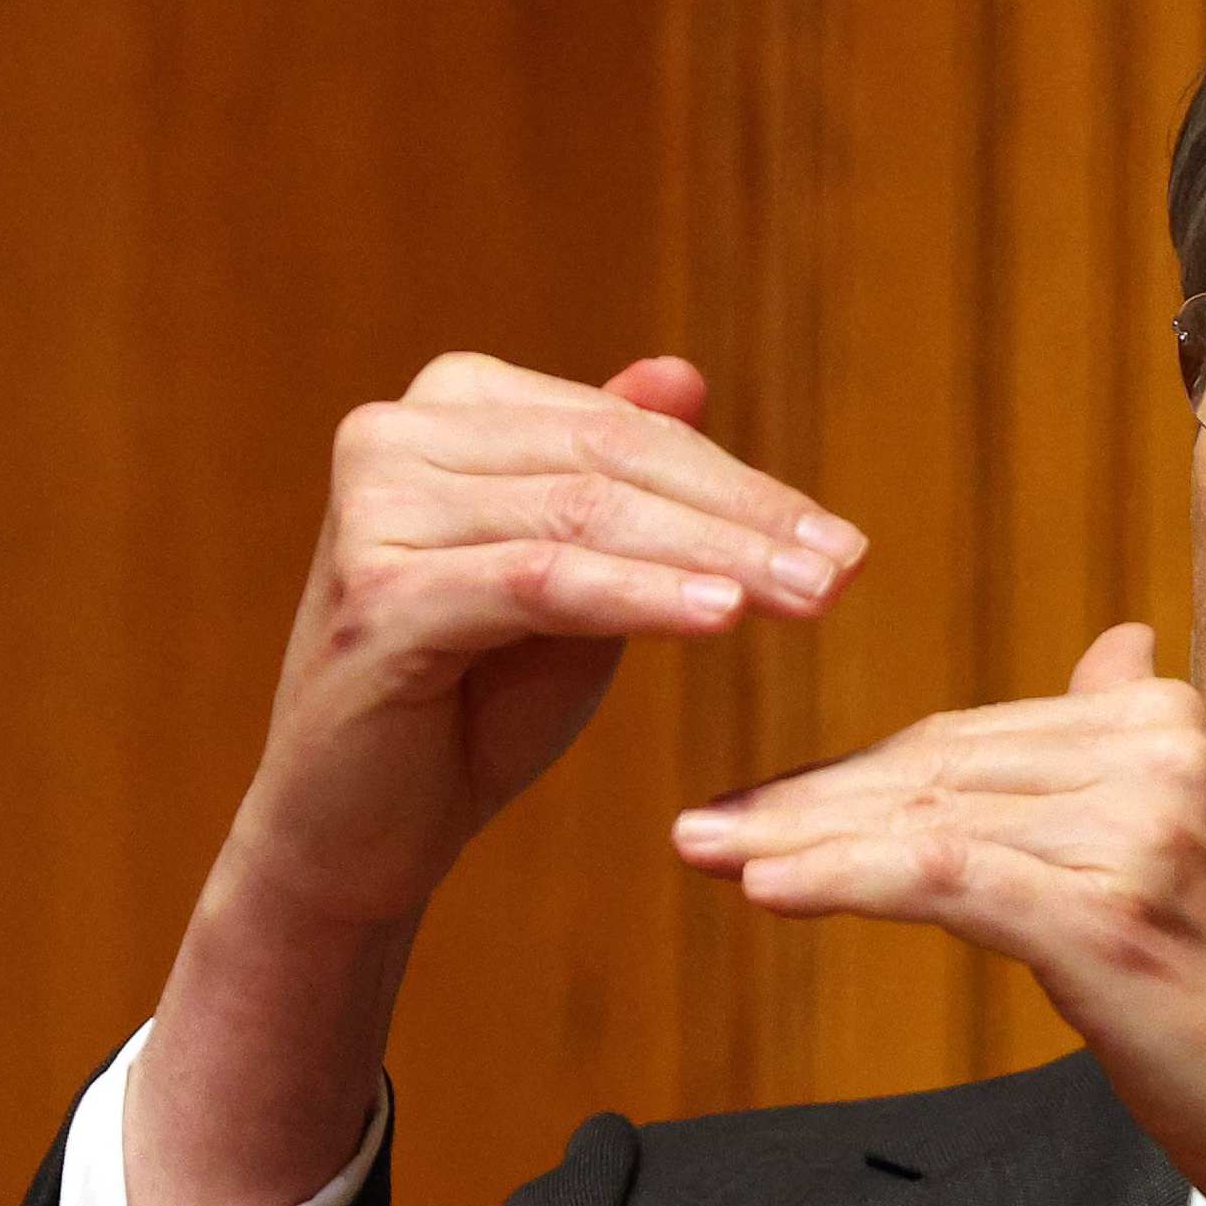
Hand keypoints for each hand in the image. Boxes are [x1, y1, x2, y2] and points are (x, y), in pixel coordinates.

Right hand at [221, 350, 867, 932]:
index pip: (623, 430)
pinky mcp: (379, 595)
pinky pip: (541, 583)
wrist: (360, 831)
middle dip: (742, 519)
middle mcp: (394, 436)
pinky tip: (721, 616)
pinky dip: (640, 596)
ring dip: (713, 557)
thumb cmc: (473, 706)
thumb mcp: (571, 584)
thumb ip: (618, 484)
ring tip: (811, 600)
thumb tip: (685, 373)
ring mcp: (376, 510)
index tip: (844, 543)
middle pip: (610, 461)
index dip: (741, 483)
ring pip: (585, 517)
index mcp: (445, 410)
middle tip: (846, 571)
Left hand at [667, 623, 1205, 1205]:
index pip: (970, 740)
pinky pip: (940, 878)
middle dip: (806, 802)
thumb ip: (1131, 752)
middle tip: (704, 826)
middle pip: (935, 769)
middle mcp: (1157, 759)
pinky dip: (842, 878)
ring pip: (925, 818)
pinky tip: (766, 889)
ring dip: (797, 841)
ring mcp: (1137, 834)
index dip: (853, 774)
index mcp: (1168, 729)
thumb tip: (1110, 651)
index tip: (763, 804)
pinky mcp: (1107, 917)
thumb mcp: (1201, 850)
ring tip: (707, 854)